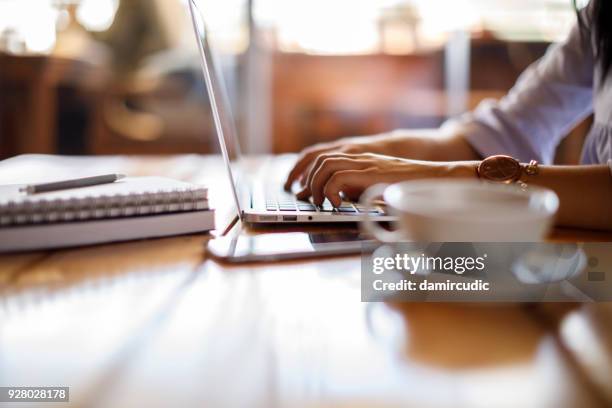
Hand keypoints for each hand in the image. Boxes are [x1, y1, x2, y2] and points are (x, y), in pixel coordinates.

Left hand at [283, 129, 478, 191]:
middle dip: (305, 178)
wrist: (437, 177)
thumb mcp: (380, 188)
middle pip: (319, 158)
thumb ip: (360, 191)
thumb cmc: (413, 187)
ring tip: (321, 202)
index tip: (300, 189)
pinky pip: (339, 176)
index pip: (324, 156)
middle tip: (305, 198)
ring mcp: (365, 162)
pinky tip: (337, 204)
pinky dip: (331, 190)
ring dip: (317, 185)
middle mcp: (360, 157)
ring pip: (325, 165)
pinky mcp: (371, 172)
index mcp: (360, 160)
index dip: (307, 171)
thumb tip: (340, 203)